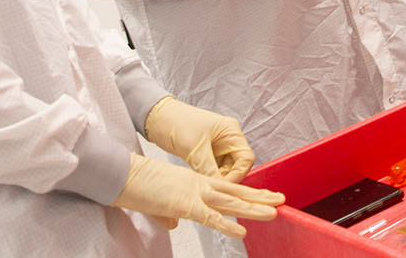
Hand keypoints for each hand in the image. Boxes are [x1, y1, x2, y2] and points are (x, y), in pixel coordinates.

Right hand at [110, 153, 284, 238]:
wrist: (124, 174)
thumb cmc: (140, 186)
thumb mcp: (160, 200)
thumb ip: (170, 212)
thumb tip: (173, 223)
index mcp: (195, 182)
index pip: (228, 187)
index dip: (248, 193)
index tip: (264, 196)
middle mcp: (200, 184)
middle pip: (235, 192)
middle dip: (259, 197)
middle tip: (281, 200)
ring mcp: (193, 193)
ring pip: (230, 202)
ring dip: (253, 208)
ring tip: (273, 212)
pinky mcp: (184, 204)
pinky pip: (210, 217)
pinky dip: (227, 225)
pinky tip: (242, 232)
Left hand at [144, 97, 254, 180]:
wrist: (156, 118)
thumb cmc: (177, 122)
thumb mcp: (194, 147)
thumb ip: (208, 169)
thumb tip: (218, 189)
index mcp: (231, 131)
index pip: (246, 158)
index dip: (238, 174)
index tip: (225, 186)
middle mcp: (227, 139)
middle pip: (237, 166)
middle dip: (227, 179)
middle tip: (214, 189)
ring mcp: (217, 147)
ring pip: (225, 170)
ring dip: (217, 179)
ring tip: (205, 188)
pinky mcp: (206, 154)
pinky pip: (213, 170)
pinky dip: (209, 177)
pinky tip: (201, 184)